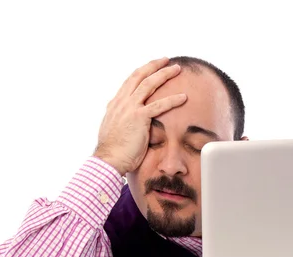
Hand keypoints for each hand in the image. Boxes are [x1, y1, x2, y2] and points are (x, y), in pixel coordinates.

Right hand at [93, 57, 186, 175]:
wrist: (108, 159)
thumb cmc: (113, 150)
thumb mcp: (114, 129)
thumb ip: (120, 120)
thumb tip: (125, 120)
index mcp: (115, 104)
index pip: (130, 82)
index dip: (142, 72)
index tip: (152, 67)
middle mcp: (122, 102)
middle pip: (139, 76)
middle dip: (153, 66)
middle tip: (166, 59)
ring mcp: (130, 108)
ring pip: (149, 84)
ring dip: (164, 74)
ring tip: (177, 69)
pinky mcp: (139, 118)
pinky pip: (159, 105)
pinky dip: (173, 100)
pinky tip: (184, 97)